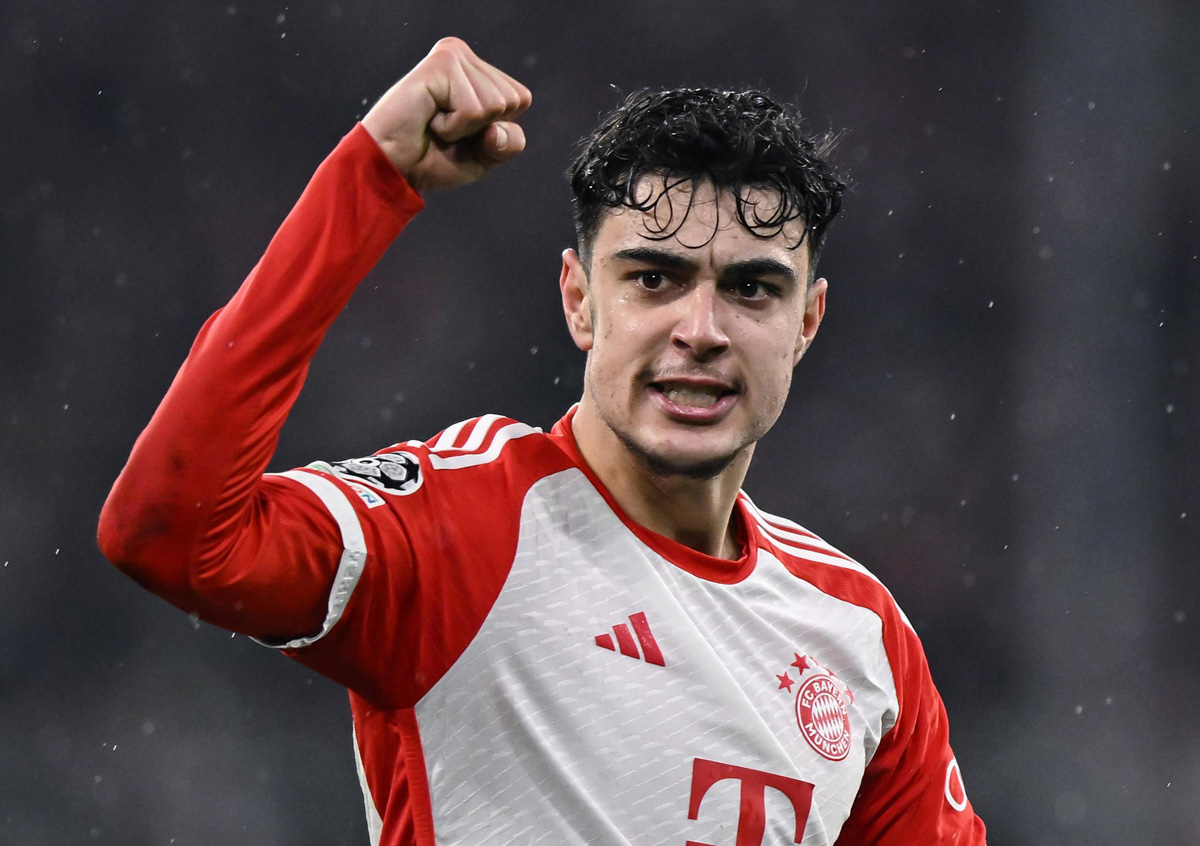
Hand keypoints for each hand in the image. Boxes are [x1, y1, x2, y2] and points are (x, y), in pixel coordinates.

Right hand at [362, 38, 531, 192]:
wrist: (393, 169)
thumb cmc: (433, 160)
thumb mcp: (485, 156)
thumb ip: (510, 142)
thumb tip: (497, 127)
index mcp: (477, 71)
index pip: (521, 100)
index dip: (497, 130)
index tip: (462, 132)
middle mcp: (465, 57)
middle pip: (513, 101)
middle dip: (482, 129)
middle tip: (445, 129)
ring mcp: (453, 56)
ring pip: (495, 105)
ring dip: (464, 129)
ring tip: (434, 123)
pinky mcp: (441, 63)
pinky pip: (473, 109)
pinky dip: (452, 127)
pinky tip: (428, 119)